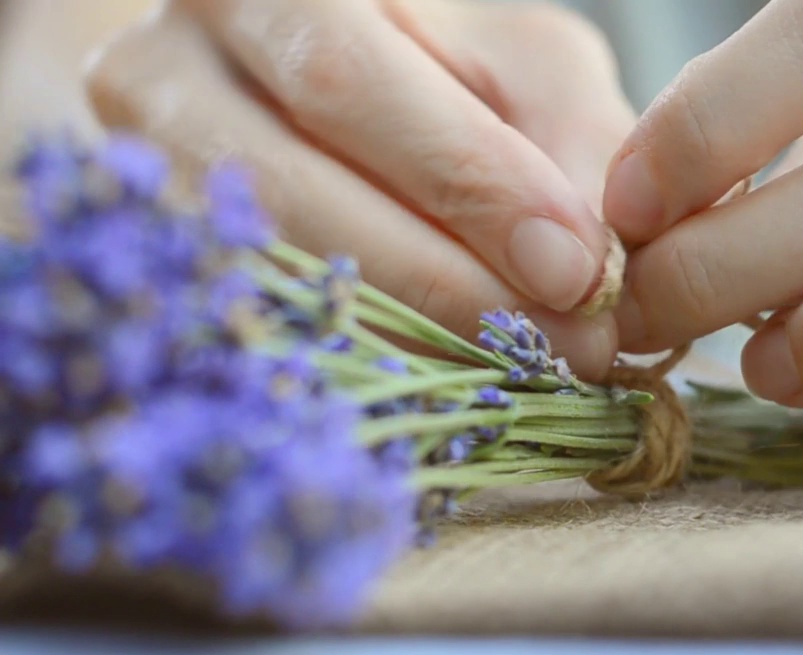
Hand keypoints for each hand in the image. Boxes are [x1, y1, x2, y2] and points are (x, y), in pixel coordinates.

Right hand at [87, 0, 635, 378]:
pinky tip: (452, 382)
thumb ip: (568, 135)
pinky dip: (368, 365)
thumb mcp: (518, 63)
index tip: (576, 271)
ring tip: (526, 372)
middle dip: (446, 284)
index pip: (349, 83)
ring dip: (412, 340)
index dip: (467, 186)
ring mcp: (141, 175)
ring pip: (271, 279)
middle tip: (564, 345)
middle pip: (292, 189)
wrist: (300, 90)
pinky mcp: (165, 265)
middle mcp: (168, 68)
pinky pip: (265, 334)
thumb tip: (599, 266)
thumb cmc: (436, 70)